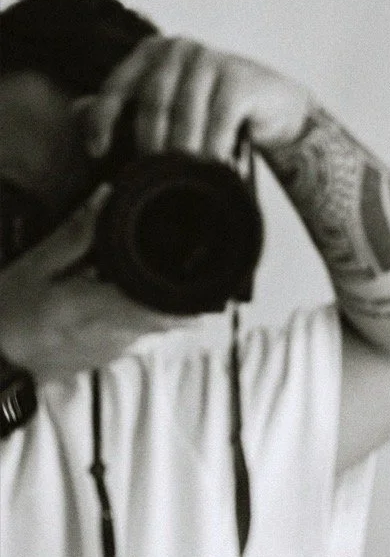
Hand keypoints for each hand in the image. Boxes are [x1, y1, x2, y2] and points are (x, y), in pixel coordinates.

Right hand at [0, 189, 179, 381]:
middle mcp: (117, 336)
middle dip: (175, 290)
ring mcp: (112, 351)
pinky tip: (114, 296)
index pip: (167, 310)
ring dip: (153, 302)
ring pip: (152, 325)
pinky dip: (134, 314)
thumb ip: (74, 235)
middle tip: (176, 259)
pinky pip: (134, 334)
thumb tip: (103, 198)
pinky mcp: (104, 358)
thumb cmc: (7, 314)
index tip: (203, 268)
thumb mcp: (35, 267)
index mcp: (103, 310)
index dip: (194, 295)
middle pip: (167, 316)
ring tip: (135, 275)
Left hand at [79, 35, 313, 164]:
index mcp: (151, 51)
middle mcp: (178, 47)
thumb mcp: (167, 106)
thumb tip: (74, 110)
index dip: (101, 121)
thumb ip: (125, 106)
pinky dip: (213, 148)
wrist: (276, 108)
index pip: (116, 87)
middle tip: (152, 178)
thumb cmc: (213, 110)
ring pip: (184, 114)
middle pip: (151, 103)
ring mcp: (211, 58)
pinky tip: (212, 168)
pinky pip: (218, 118)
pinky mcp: (239, 76)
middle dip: (149, 145)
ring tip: (182, 180)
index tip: (97, 152)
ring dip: (182, 152)